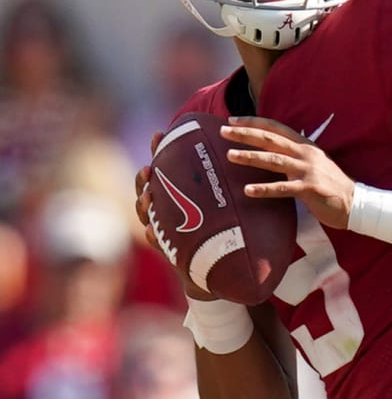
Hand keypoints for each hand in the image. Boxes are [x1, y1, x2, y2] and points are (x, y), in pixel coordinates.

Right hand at [134, 130, 214, 300]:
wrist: (224, 263)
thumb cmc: (226, 225)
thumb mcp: (227, 197)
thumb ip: (229, 175)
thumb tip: (243, 144)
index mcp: (179, 193)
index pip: (165, 167)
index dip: (158, 150)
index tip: (158, 134)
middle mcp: (167, 210)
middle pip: (145, 190)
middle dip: (142, 179)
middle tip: (148, 169)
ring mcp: (165, 229)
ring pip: (145, 214)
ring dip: (142, 204)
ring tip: (148, 196)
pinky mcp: (170, 250)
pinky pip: (157, 243)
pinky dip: (152, 237)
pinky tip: (150, 232)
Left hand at [221, 115, 355, 229]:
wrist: (356, 202)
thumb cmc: (330, 185)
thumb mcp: (312, 163)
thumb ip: (292, 157)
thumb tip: (268, 154)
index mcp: (304, 145)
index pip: (275, 128)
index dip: (253, 122)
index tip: (232, 120)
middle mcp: (305, 153)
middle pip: (270, 139)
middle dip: (245, 134)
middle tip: (223, 131)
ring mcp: (308, 170)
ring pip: (273, 160)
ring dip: (250, 157)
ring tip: (230, 155)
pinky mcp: (309, 189)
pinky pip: (282, 189)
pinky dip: (264, 189)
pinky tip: (248, 191)